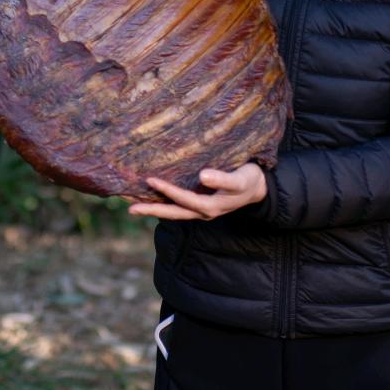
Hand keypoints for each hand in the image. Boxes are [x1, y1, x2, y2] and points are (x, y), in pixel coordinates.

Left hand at [127, 164, 267, 220]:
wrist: (258, 188)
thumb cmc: (249, 180)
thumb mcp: (239, 179)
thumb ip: (223, 178)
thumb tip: (202, 176)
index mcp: (210, 206)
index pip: (184, 199)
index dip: (168, 191)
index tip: (151, 181)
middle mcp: (202, 211)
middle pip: (173, 213)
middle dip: (152, 210)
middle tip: (130, 208)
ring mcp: (200, 210)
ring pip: (174, 211)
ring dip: (155, 209)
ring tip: (134, 206)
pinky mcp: (200, 204)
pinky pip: (178, 206)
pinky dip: (164, 203)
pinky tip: (154, 198)